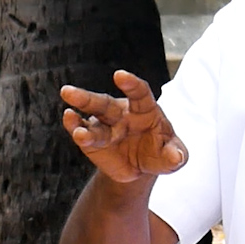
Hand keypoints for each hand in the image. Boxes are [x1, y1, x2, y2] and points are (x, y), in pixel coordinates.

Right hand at [59, 70, 187, 183]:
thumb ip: (175, 155)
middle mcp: (121, 113)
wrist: (140, 168)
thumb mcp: (172, 155)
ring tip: (68, 116)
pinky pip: (82, 132)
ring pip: (90, 118)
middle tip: (68, 91)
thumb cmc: (159, 153)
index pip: (138, 92)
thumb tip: (176, 157)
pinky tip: (68, 119)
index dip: (131, 84)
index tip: (120, 76)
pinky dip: (74, 127)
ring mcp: (104, 125)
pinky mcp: (92, 141)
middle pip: (104, 102)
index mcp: (144, 109)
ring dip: (78, 118)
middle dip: (87, 98)